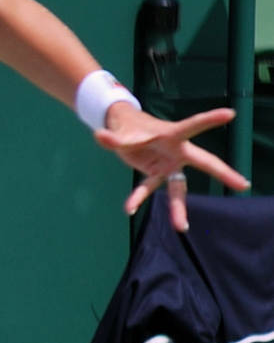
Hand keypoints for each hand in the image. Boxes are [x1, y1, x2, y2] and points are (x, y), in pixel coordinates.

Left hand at [95, 104, 248, 231]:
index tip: (230, 113)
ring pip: (178, 188)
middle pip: (204, 162)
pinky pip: (148, 188)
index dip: (210, 120)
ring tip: (181, 228)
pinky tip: (129, 209)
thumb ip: (111, 137)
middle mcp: (176, 151)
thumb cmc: (129, 126)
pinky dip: (136, 198)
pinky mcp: (155, 173)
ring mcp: (167, 165)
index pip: (193, 126)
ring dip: (178, 208)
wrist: (122, 129)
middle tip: (243, 185)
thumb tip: (99, 136)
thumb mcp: (120, 131)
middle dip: (222, 173)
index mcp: (172, 134)